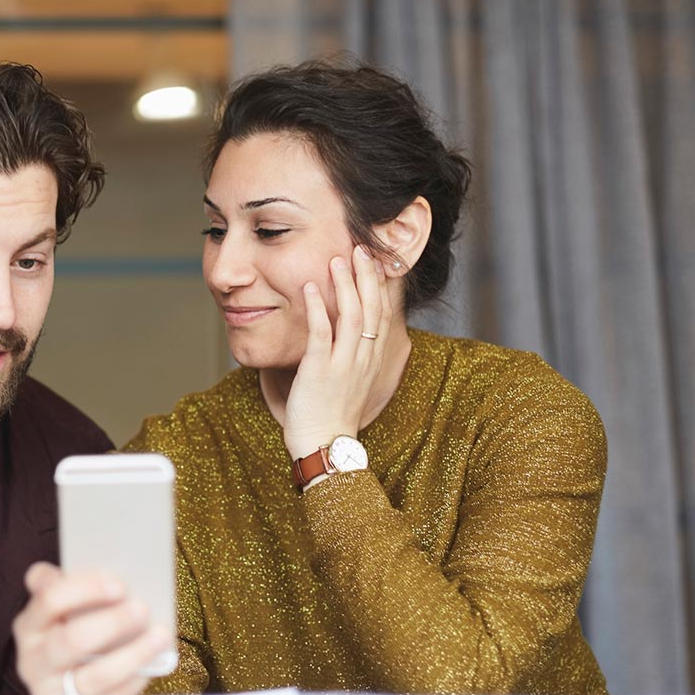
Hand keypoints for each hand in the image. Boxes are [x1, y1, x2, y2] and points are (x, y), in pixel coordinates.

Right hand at [12, 562, 173, 694]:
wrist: (57, 680)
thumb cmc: (67, 629)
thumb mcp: (58, 607)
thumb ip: (60, 584)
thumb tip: (71, 566)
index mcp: (29, 624)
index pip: (50, 600)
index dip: (84, 589)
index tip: (118, 584)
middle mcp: (34, 660)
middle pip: (71, 641)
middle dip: (111, 624)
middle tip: (143, 608)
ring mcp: (53, 691)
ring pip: (93, 678)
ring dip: (132, 655)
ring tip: (160, 635)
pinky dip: (133, 681)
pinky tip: (153, 664)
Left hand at [283, 244, 392, 460]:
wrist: (324, 446)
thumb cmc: (332, 414)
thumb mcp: (351, 380)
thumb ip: (353, 355)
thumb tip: (347, 333)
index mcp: (372, 360)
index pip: (383, 314)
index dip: (381, 286)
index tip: (376, 261)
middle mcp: (363, 359)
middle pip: (372, 309)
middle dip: (367, 276)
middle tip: (361, 248)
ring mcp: (343, 365)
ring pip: (352, 317)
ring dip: (345, 285)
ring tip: (337, 259)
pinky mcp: (319, 372)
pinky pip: (321, 334)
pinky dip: (318, 309)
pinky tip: (311, 288)